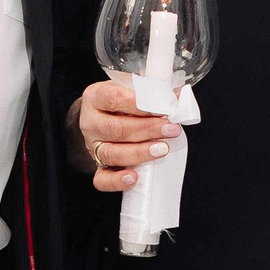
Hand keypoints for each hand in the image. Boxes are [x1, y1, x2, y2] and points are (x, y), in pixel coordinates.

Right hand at [71, 79, 180, 193]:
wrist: (102, 116)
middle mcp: (91, 122)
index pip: (114, 98)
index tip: (161, 107)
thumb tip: (178, 97)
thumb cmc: (122, 101)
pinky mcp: (97, 166)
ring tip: (162, 149)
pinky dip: (117, 181)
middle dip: (146, 130)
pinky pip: (102, 179)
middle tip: (170, 129)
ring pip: (111, 153)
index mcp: (96, 97)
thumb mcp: (133, 89)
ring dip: (139, 153)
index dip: (139, 104)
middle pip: (115, 129)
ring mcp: (92, 146)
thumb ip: (152, 91)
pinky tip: (134, 177)